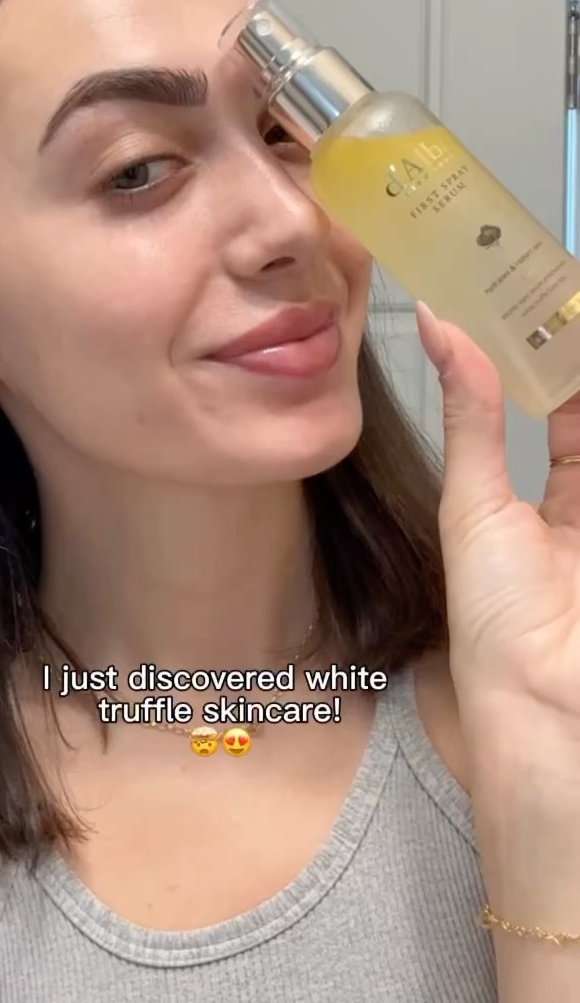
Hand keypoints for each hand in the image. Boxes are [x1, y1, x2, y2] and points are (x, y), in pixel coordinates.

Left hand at [415, 300, 579, 759]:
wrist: (541, 699)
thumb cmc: (496, 612)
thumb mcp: (475, 501)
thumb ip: (471, 414)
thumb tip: (437, 323)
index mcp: (541, 509)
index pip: (563, 421)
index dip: (560, 367)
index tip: (553, 307)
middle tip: (572, 303)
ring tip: (575, 318)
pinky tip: (578, 386)